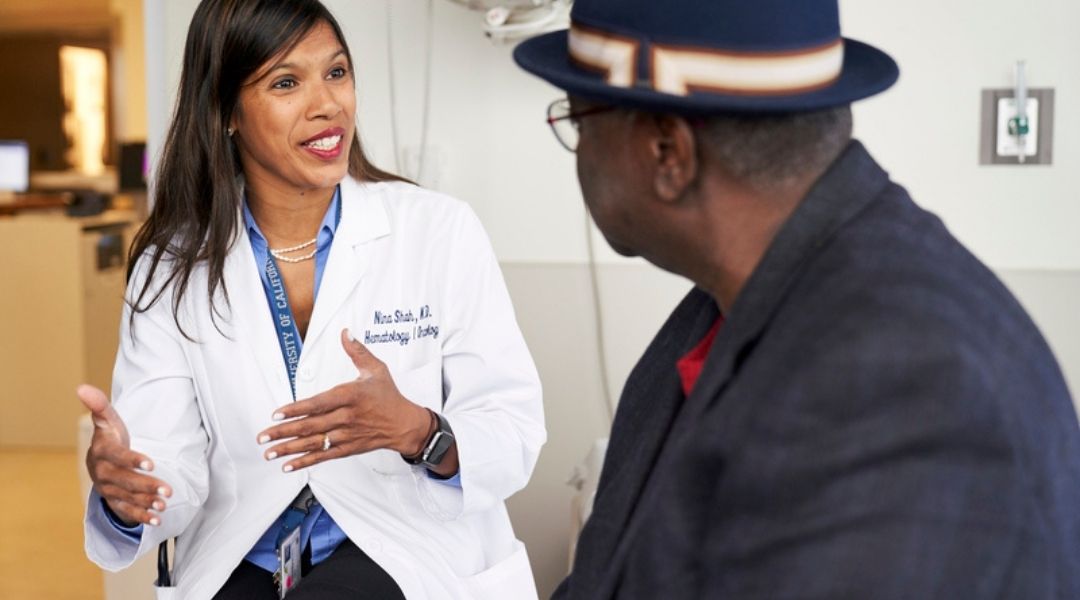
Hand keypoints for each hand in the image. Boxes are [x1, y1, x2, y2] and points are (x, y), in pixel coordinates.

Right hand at [79, 384, 171, 526]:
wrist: (102, 460)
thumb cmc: (110, 437)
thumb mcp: (108, 420)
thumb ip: (100, 405)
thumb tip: (82, 387)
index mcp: (102, 452)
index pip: (117, 457)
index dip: (132, 460)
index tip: (151, 463)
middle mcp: (102, 473)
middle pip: (124, 481)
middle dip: (146, 486)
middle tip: (168, 490)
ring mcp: (107, 490)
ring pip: (127, 498)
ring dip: (146, 503)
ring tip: (165, 504)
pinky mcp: (114, 502)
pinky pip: (126, 511)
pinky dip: (141, 517)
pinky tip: (158, 520)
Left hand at [257, 329, 431, 472]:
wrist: (405, 424)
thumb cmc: (389, 396)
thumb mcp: (376, 369)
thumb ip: (357, 351)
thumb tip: (345, 333)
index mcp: (351, 396)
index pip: (318, 404)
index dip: (296, 409)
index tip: (277, 414)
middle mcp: (347, 417)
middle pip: (310, 426)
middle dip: (283, 432)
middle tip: (263, 436)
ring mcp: (346, 435)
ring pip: (313, 443)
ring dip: (289, 449)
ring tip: (269, 452)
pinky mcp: (348, 448)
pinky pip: (323, 456)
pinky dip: (305, 461)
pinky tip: (289, 465)